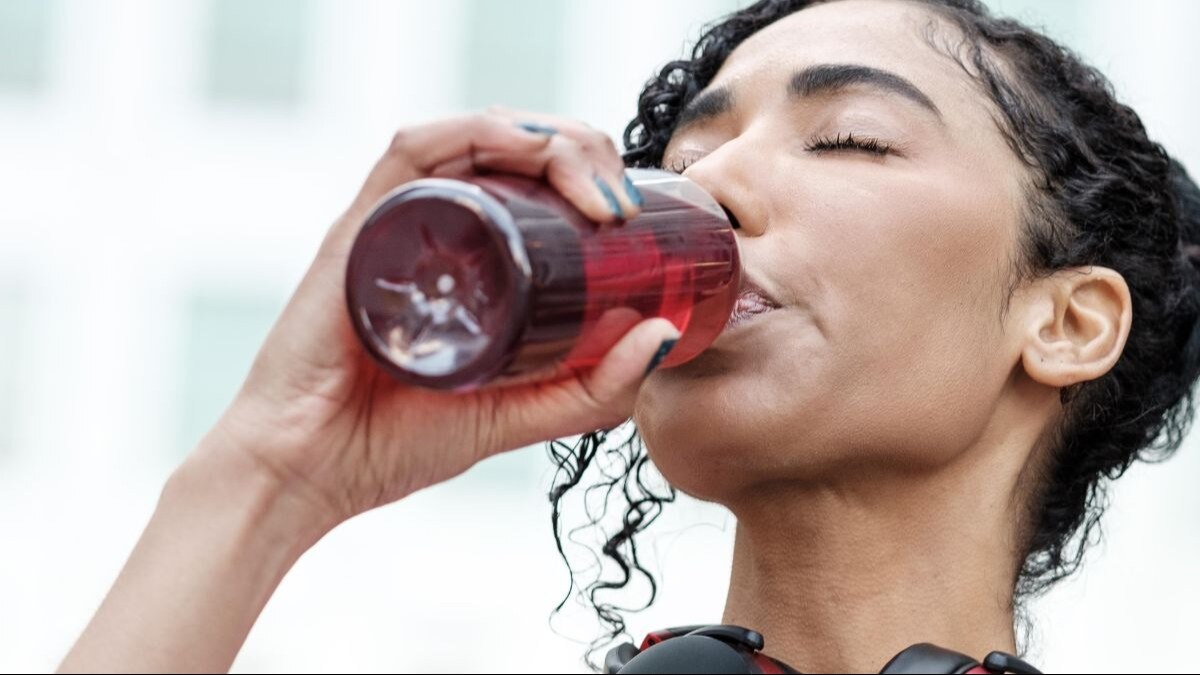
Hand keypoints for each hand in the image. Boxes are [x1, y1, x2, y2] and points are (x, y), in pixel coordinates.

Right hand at [206, 108, 680, 529]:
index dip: (594, 177)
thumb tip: (666, 332)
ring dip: (550, 140)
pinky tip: (532, 153)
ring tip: (598, 191)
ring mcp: (397, 222)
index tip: (635, 216)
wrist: (306, 474)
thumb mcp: (520, 417)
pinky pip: (414, 149)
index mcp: (469, 261)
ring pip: (478, 138)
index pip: (537, 184)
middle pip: (517, 150)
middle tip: (623, 202)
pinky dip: (480, 134)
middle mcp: (435, 229)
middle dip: (584, 152)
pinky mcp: (360, 225)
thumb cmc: (394, 444)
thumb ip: (592, 389)